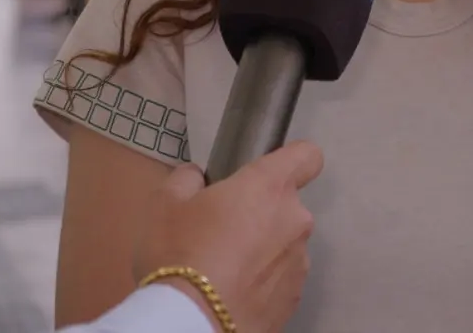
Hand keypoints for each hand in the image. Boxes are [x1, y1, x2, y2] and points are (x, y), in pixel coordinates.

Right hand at [135, 142, 322, 332]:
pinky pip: (281, 278)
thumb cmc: (180, 252)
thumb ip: (187, 179)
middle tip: (221, 231)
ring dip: (263, 249)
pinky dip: (263, 282)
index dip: (293, 160)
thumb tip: (197, 178)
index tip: (267, 175)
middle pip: (286, 205)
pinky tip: (234, 293)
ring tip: (224, 269)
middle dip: (260, 213)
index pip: (307, 156)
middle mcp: (295, 220)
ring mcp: (299, 262)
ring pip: (284, 244)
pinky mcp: (295, 298)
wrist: (193, 323)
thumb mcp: (165, 203)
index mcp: (270, 187)